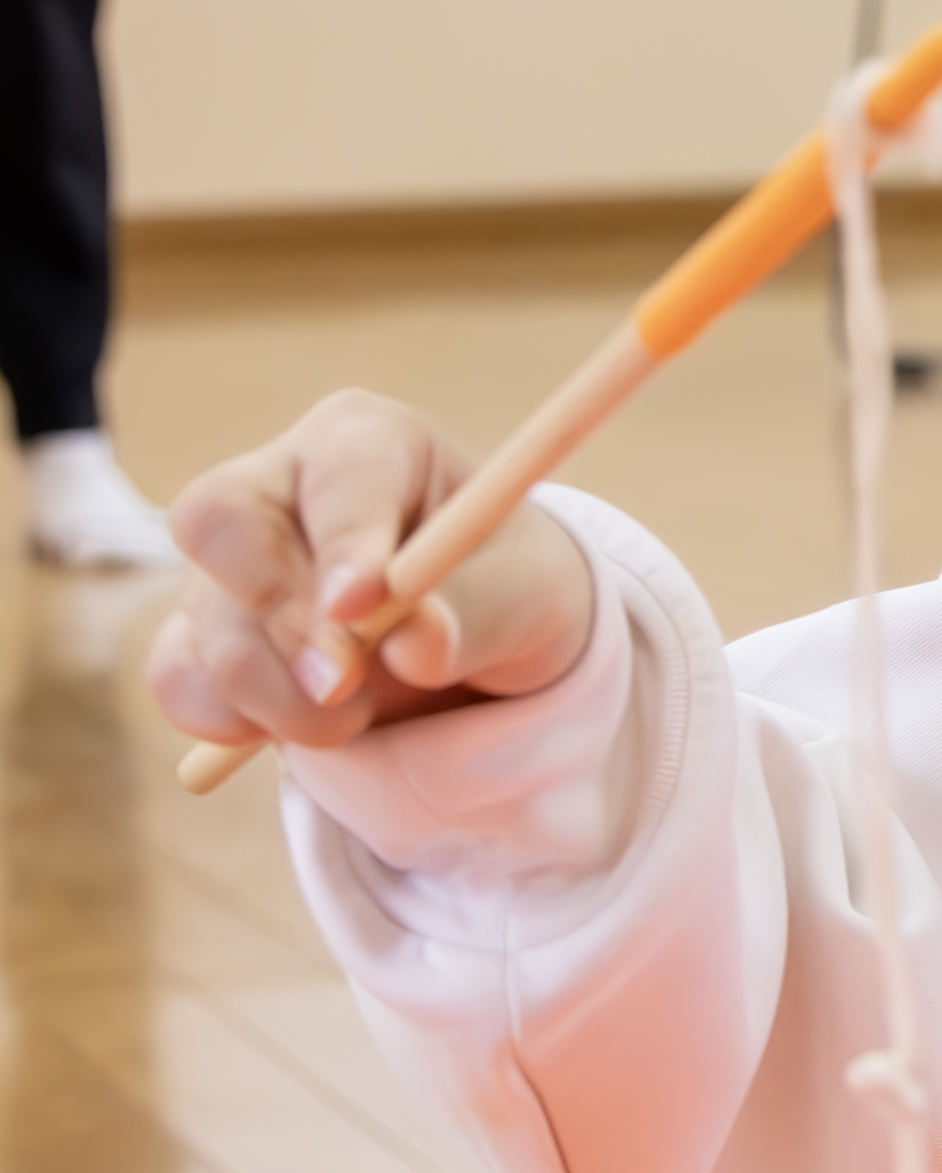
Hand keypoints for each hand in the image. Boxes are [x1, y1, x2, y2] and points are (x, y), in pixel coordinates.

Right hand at [146, 390, 596, 758]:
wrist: (480, 647)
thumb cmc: (508, 591)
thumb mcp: (530, 597)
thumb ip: (478, 613)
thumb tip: (413, 646)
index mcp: (367, 443)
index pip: (335, 475)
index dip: (342, 539)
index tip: (360, 605)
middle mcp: (278, 484)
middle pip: (218, 522)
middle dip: (280, 617)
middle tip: (341, 683)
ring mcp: (228, 562)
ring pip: (207, 621)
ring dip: (277, 693)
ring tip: (358, 714)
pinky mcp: (204, 632)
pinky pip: (179, 677)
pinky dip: (230, 720)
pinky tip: (298, 730)